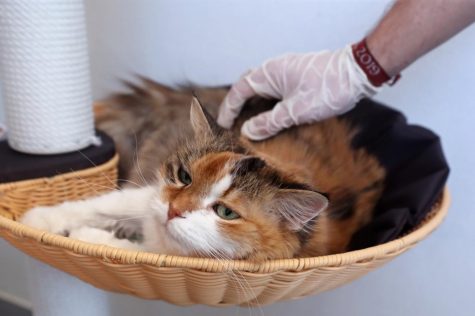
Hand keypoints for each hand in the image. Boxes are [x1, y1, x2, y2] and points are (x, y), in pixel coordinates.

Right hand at [217, 45, 380, 139]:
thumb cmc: (327, 89)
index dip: (229, 109)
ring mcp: (287, 71)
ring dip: (252, 104)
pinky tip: (270, 116)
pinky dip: (267, 103)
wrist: (358, 73)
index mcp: (269, 73)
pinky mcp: (297, 77)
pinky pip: (275, 89)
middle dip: (238, 105)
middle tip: (232, 123)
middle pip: (247, 87)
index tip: (224, 125)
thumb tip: (248, 132)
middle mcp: (274, 69)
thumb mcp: (295, 111)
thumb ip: (269, 122)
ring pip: (261, 88)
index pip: (239, 90)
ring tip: (247, 123)